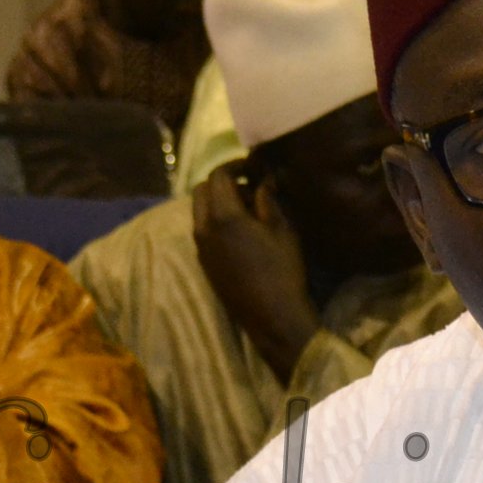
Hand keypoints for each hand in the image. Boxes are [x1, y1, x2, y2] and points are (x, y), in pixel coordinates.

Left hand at [192, 163, 317, 381]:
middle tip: (249, 186)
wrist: (272, 316)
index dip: (236, 165)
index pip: (218, 175)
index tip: (254, 168)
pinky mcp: (203, 263)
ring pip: (199, 211)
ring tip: (247, 209)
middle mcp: (203, 229)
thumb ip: (268, 198)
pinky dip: (215, 221)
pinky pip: (202, 231)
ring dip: (217, 202)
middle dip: (222, 182)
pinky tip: (240, 231)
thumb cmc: (283, 269)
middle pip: (201, 190)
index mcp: (222, 215)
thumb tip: (264, 179)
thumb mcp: (282, 228)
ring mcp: (200, 248)